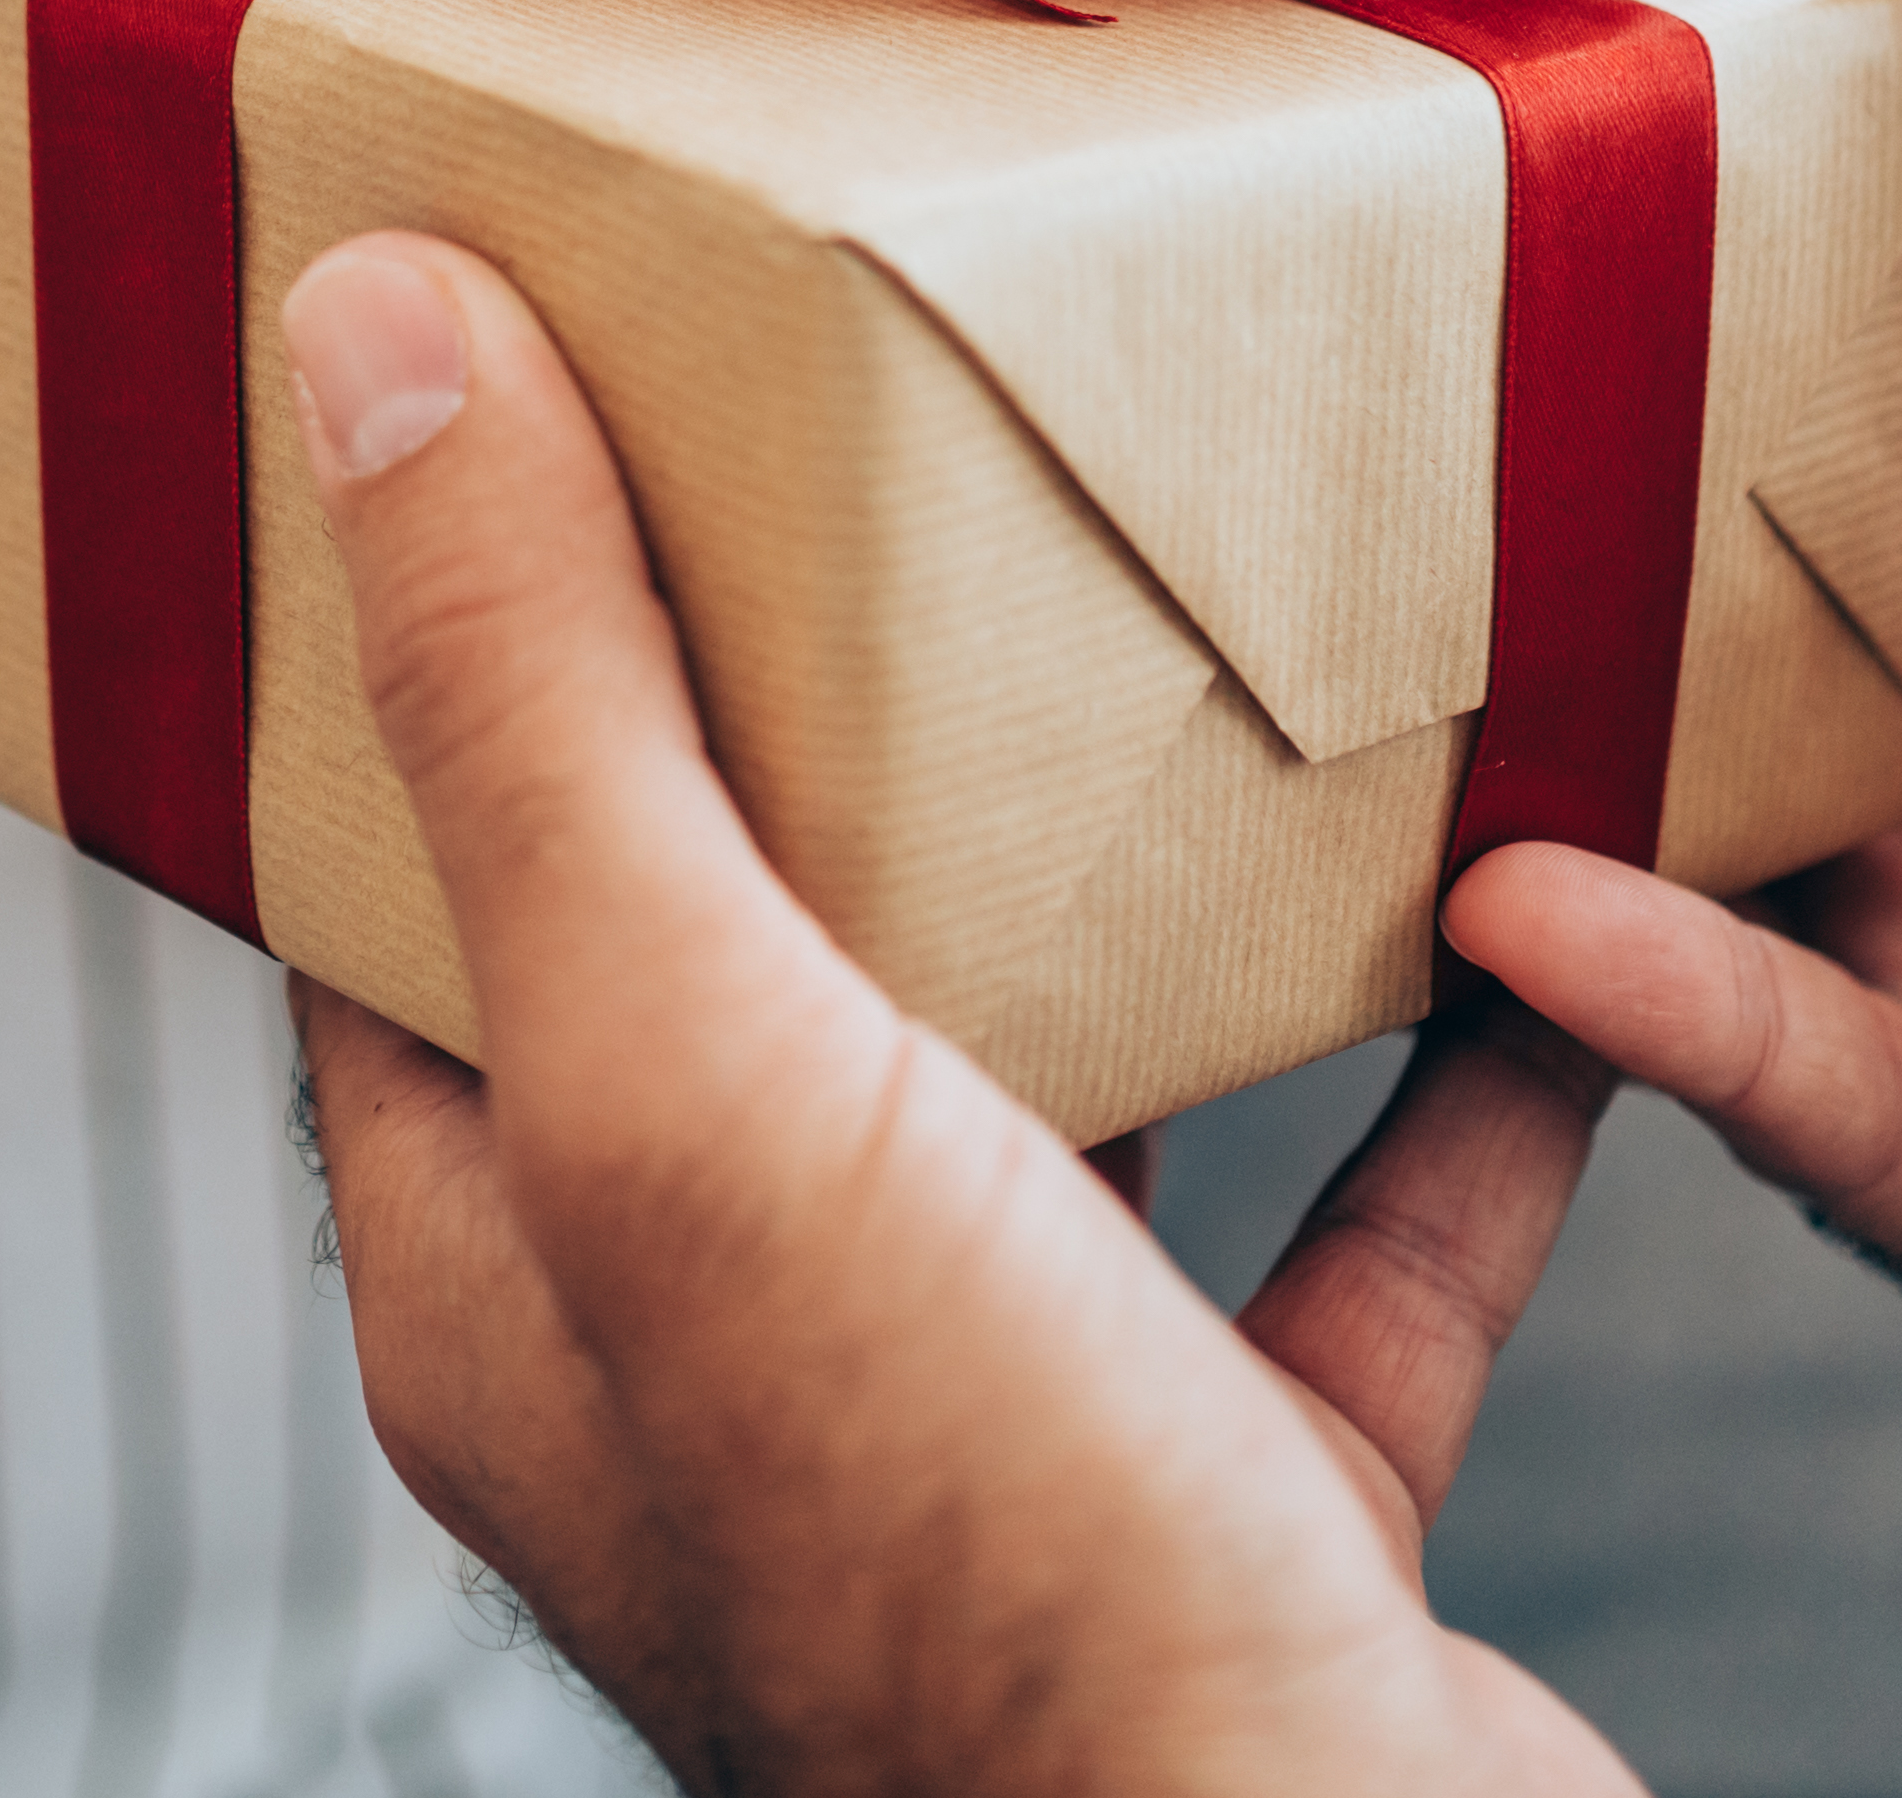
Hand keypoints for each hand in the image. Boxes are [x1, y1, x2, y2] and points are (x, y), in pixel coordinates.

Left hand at [278, 235, 1639, 1797]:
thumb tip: (367, 342)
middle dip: (818, 708)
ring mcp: (987, 1449)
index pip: (404, 889)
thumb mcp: (694, 1063)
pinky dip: (1447, 1078)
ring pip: (1042, 1090)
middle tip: (910, 434)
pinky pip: (1349, 1243)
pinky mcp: (1240, 1511)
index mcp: (518, 1267)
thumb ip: (536, 715)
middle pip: (731, 962)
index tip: (524, 376)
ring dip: (1132, 878)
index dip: (434, 626)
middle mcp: (722, 1363)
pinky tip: (1534, 902)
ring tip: (1230, 629)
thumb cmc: (985, 1560)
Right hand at [1459, 0, 1901, 1790]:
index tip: (1368, 214)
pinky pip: (1775, 1089)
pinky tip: (1539, 908)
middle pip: (1644, 645)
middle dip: (1456, 579)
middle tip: (1236, 472)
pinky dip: (1649, 1010)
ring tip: (1317, 703)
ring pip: (1648, 876)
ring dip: (1493, 798)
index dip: (1573, 328)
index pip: (1739, 412)